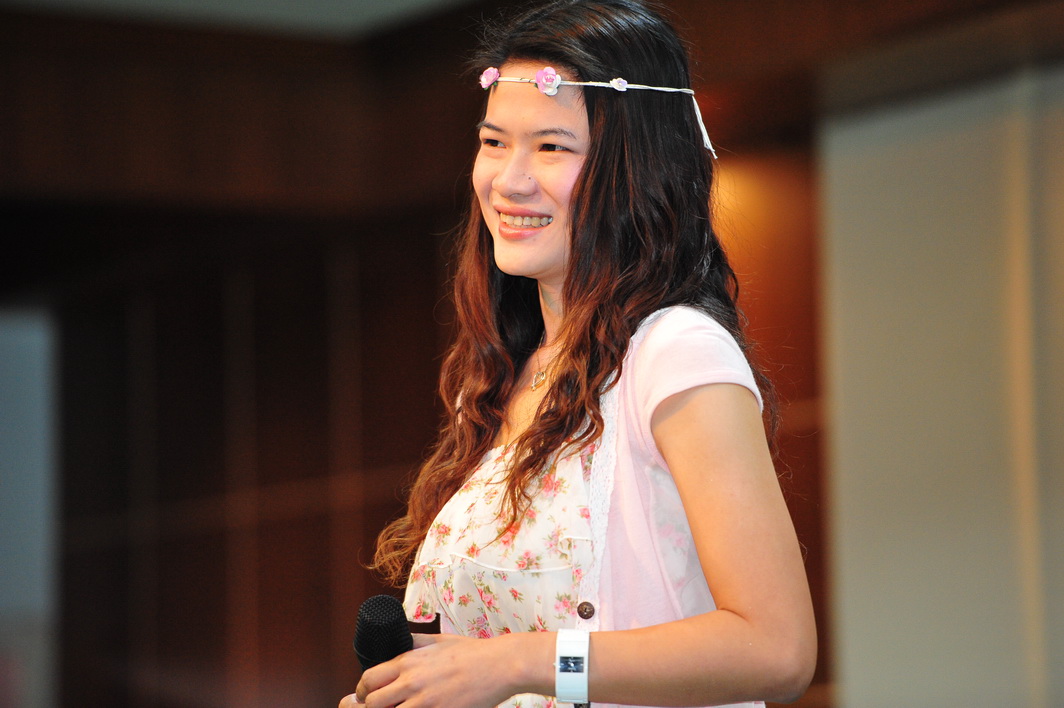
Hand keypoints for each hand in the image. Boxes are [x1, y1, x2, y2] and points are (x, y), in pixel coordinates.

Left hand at [339, 632, 543, 707]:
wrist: (500, 665)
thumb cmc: (473, 652)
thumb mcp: (439, 640)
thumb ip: (415, 643)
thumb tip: (399, 643)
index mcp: (409, 661)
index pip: (369, 679)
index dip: (362, 691)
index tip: (363, 695)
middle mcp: (412, 682)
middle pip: (372, 702)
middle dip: (369, 707)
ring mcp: (425, 702)